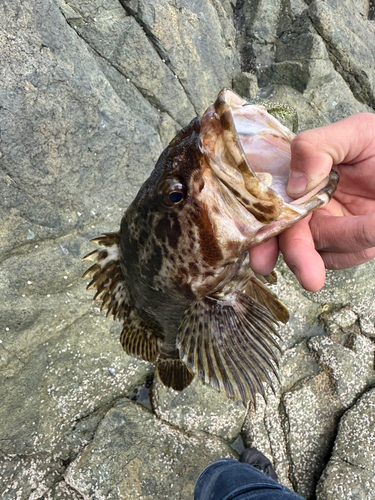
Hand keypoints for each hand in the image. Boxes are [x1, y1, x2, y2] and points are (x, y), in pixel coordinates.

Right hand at [249, 113, 374, 290]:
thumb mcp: (355, 132)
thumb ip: (315, 148)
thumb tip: (295, 185)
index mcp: (297, 179)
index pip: (267, 208)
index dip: (260, 234)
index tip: (262, 257)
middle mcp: (306, 207)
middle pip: (290, 240)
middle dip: (299, 259)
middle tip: (310, 278)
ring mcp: (327, 227)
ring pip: (320, 251)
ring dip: (345, 243)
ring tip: (374, 221)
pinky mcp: (349, 243)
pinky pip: (344, 255)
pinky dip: (360, 243)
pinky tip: (374, 223)